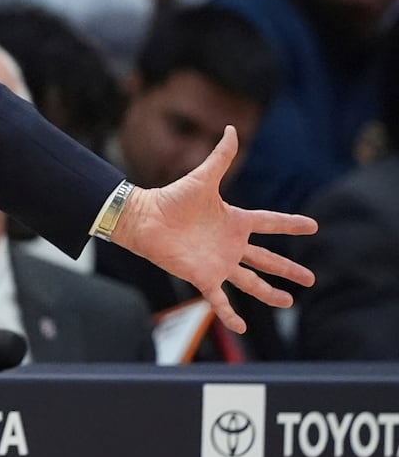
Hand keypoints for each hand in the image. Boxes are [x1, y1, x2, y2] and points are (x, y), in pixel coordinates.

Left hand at [110, 127, 316, 333]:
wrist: (144, 219)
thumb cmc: (171, 198)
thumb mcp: (202, 178)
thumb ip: (220, 157)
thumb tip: (232, 129)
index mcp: (233, 220)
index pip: (269, 222)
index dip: (290, 224)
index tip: (313, 226)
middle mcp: (230, 244)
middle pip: (266, 259)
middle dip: (288, 269)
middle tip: (310, 278)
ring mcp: (219, 262)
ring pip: (251, 281)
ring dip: (270, 293)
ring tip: (289, 302)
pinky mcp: (203, 276)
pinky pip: (220, 299)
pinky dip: (230, 314)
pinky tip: (243, 328)